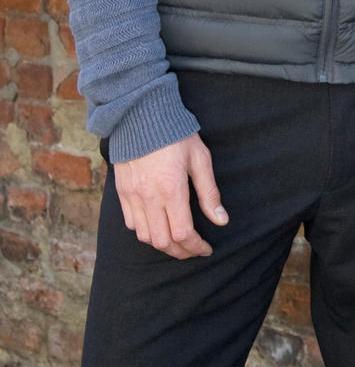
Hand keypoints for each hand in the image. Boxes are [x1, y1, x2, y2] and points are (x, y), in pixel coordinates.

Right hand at [112, 133, 227, 258]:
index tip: (206, 248)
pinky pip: (131, 223)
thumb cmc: (175, 134)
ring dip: (163, 244)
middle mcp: (149, 197)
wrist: (141, 115)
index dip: (196, 247)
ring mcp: (132, 196)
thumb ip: (209, 192)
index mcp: (171, 189)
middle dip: (181, 251)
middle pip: (163, 241)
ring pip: (145, 236)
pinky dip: (145, 232)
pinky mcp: (122, 192)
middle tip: (194, 249)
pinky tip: (157, 227)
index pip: (183, 233)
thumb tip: (221, 220)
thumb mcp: (200, 159)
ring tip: (178, 242)